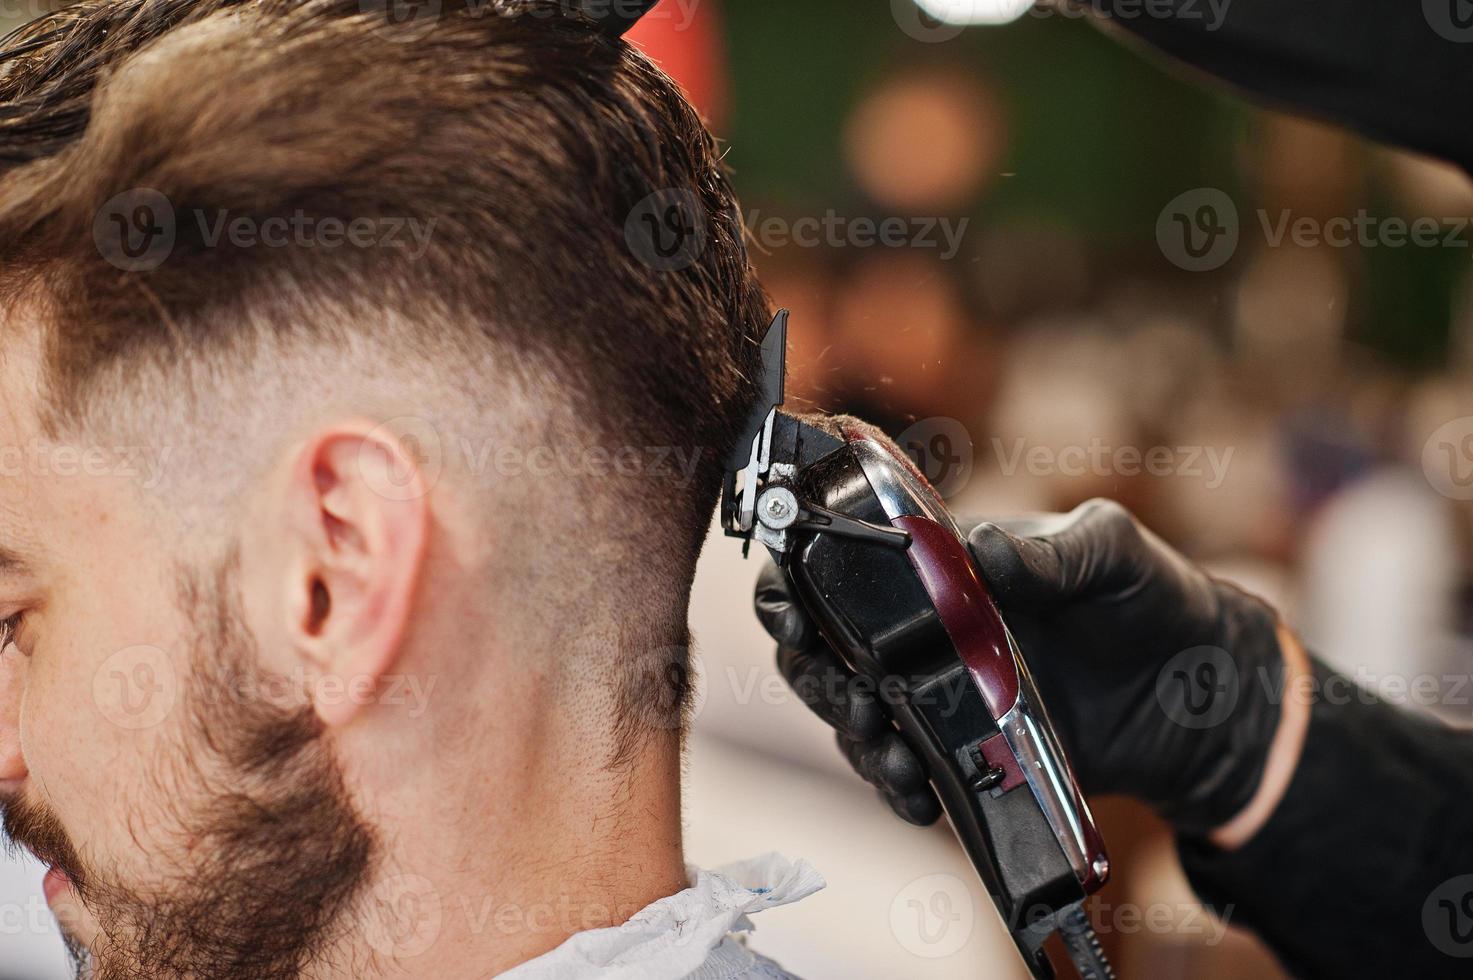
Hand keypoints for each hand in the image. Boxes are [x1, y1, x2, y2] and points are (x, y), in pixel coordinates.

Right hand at [755, 498, 1288, 836]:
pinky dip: (898, 786)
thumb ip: (1056, 550)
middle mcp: (923, 626)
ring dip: (855, 739)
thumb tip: (984, 551)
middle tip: (854, 702)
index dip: (794, 582)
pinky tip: (919, 799)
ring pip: (855, 715)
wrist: (1202, 694)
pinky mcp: (965, 749)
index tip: (792, 616)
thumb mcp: (1113, 553)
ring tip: (894, 760)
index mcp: (940, 562)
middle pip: (825, 648)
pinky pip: (907, 768)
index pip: (839, 560)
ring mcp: (939, 691)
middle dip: (816, 676)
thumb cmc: (1154, 596)